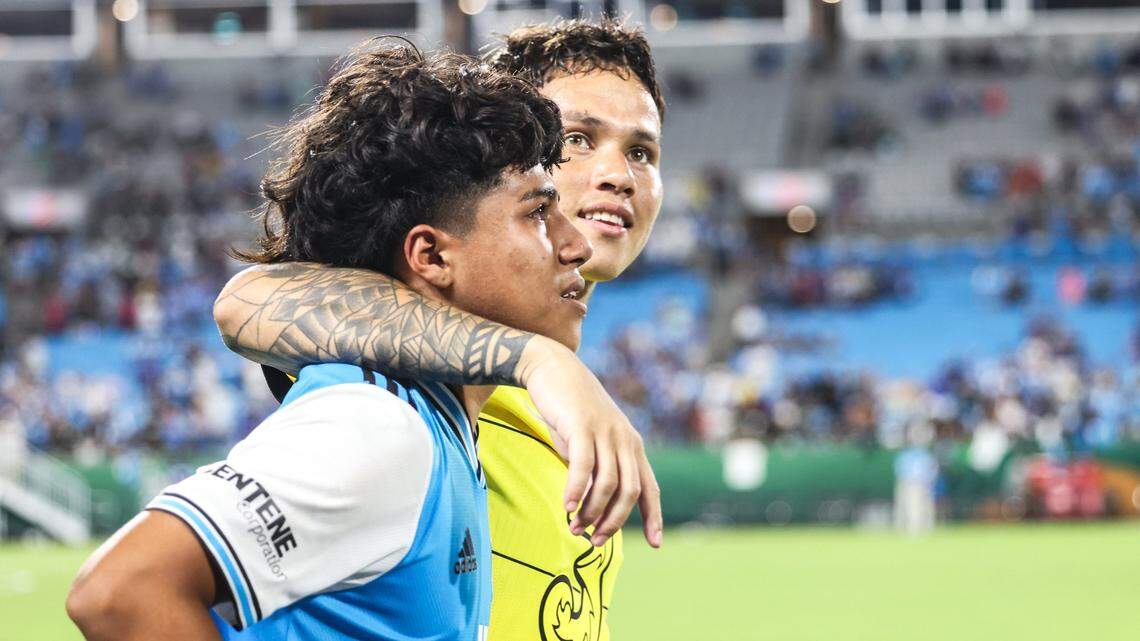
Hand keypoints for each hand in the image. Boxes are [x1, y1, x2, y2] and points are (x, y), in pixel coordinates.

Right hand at [517, 337, 662, 548]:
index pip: (649, 487)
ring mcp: (605, 432)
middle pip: (630, 492)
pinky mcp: (582, 426)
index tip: (654, 544)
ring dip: (592, 512)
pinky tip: (567, 506)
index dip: (654, 517)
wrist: (552, 367)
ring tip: (575, 527)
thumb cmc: (569, 411)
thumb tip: (590, 506)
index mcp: (631, 445)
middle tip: (594, 541)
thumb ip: (596, 469)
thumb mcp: (590, 441)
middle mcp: (624, 440)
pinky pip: (584, 467)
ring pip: (608, 484)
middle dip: (614, 522)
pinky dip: (577, 491)